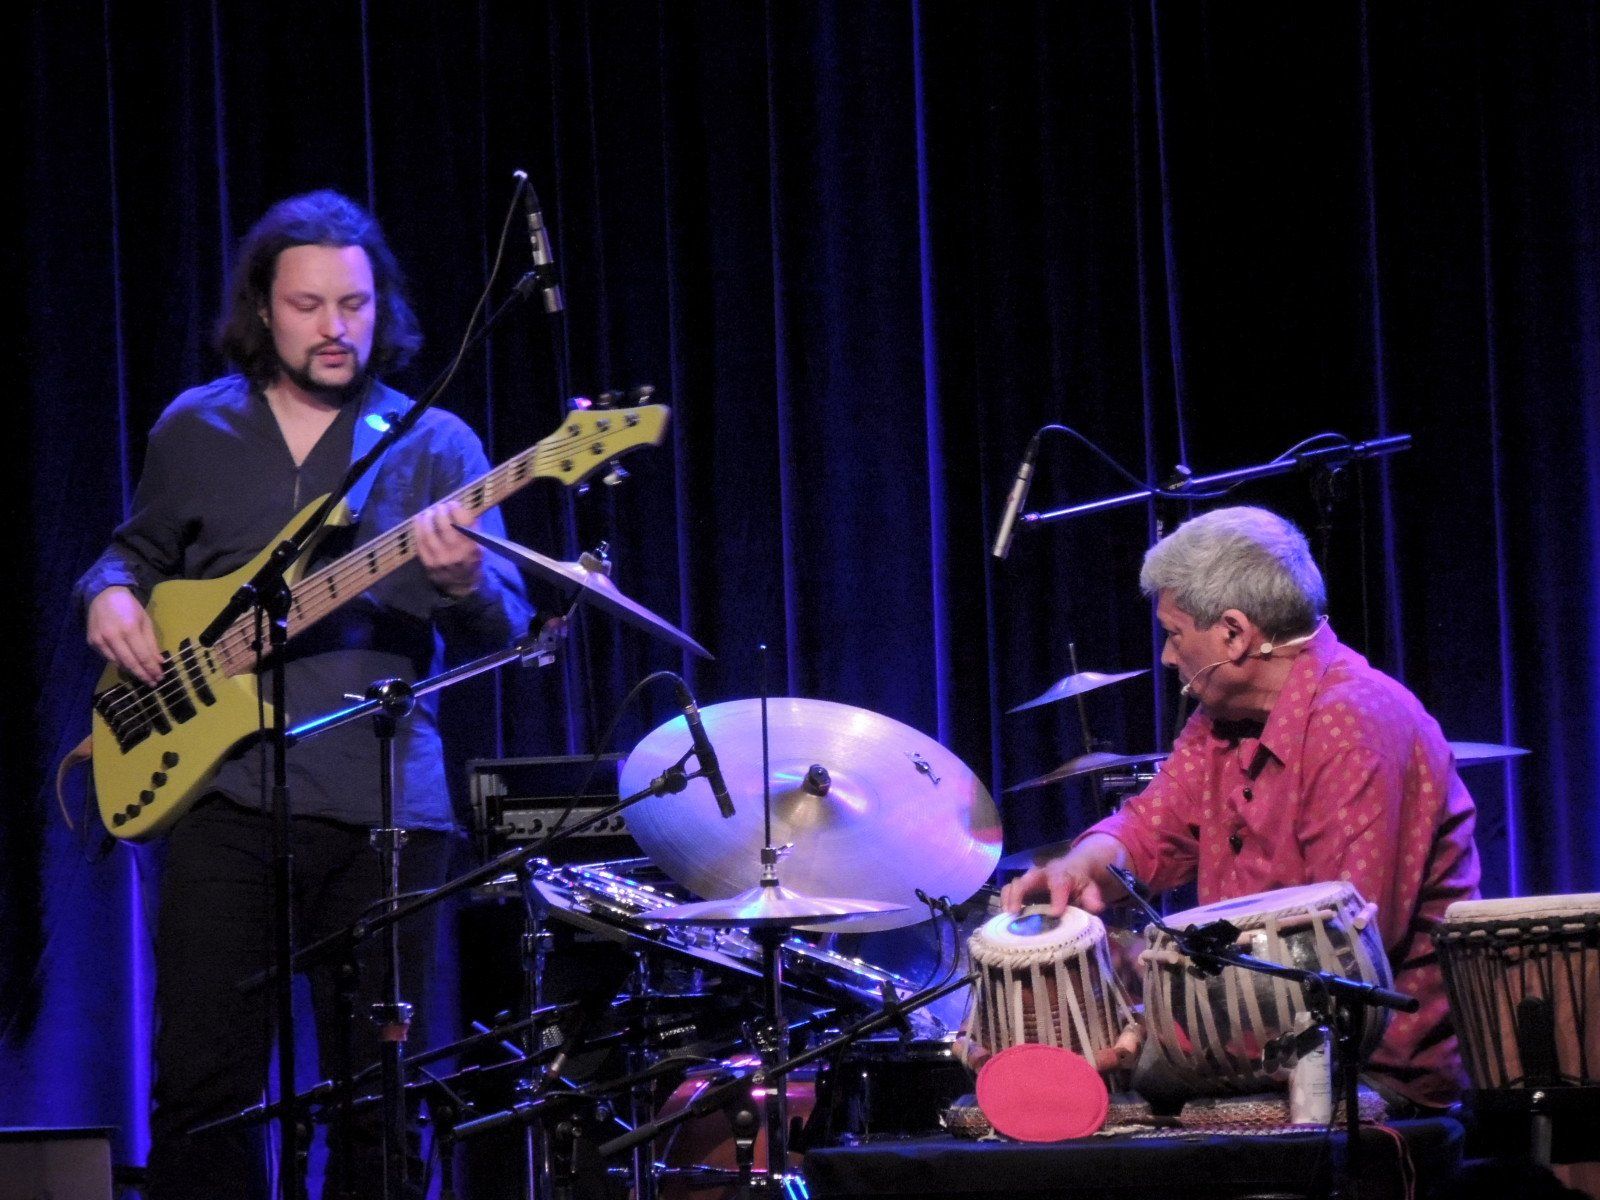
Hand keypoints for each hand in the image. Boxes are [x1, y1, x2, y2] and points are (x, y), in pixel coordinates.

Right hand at [87, 586, 164, 684]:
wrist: (103, 594)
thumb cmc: (129, 607)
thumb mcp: (145, 620)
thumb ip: (151, 642)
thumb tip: (159, 661)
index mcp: (129, 628)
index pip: (142, 656)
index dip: (151, 669)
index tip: (160, 677)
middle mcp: (112, 636)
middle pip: (130, 663)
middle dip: (143, 674)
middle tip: (153, 683)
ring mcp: (100, 640)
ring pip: (118, 663)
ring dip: (132, 672)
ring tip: (144, 678)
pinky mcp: (92, 642)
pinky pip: (108, 658)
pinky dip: (120, 664)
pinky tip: (129, 667)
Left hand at [413, 501, 484, 597]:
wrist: (461, 584)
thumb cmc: (471, 559)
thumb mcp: (478, 544)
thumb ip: (472, 527)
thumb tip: (459, 506)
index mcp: (472, 547)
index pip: (464, 522)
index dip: (457, 509)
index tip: (453, 503)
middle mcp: (457, 553)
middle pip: (444, 526)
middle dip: (440, 512)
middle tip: (439, 507)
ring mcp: (441, 559)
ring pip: (429, 534)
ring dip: (427, 519)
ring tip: (428, 512)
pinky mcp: (428, 563)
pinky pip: (420, 542)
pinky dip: (418, 528)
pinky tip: (419, 520)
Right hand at [998, 833, 1126, 916]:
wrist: (1072, 871)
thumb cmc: (1080, 884)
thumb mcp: (1090, 889)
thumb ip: (1093, 897)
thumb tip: (1095, 907)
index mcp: (1062, 874)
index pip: (1059, 882)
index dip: (1056, 897)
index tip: (1056, 913)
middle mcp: (1042, 874)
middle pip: (1028, 878)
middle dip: (1020, 893)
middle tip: (1015, 912)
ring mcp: (1029, 880)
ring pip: (1014, 884)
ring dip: (1009, 899)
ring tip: (1007, 916)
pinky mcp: (1021, 888)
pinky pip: (1008, 891)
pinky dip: (1004, 903)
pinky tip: (1005, 919)